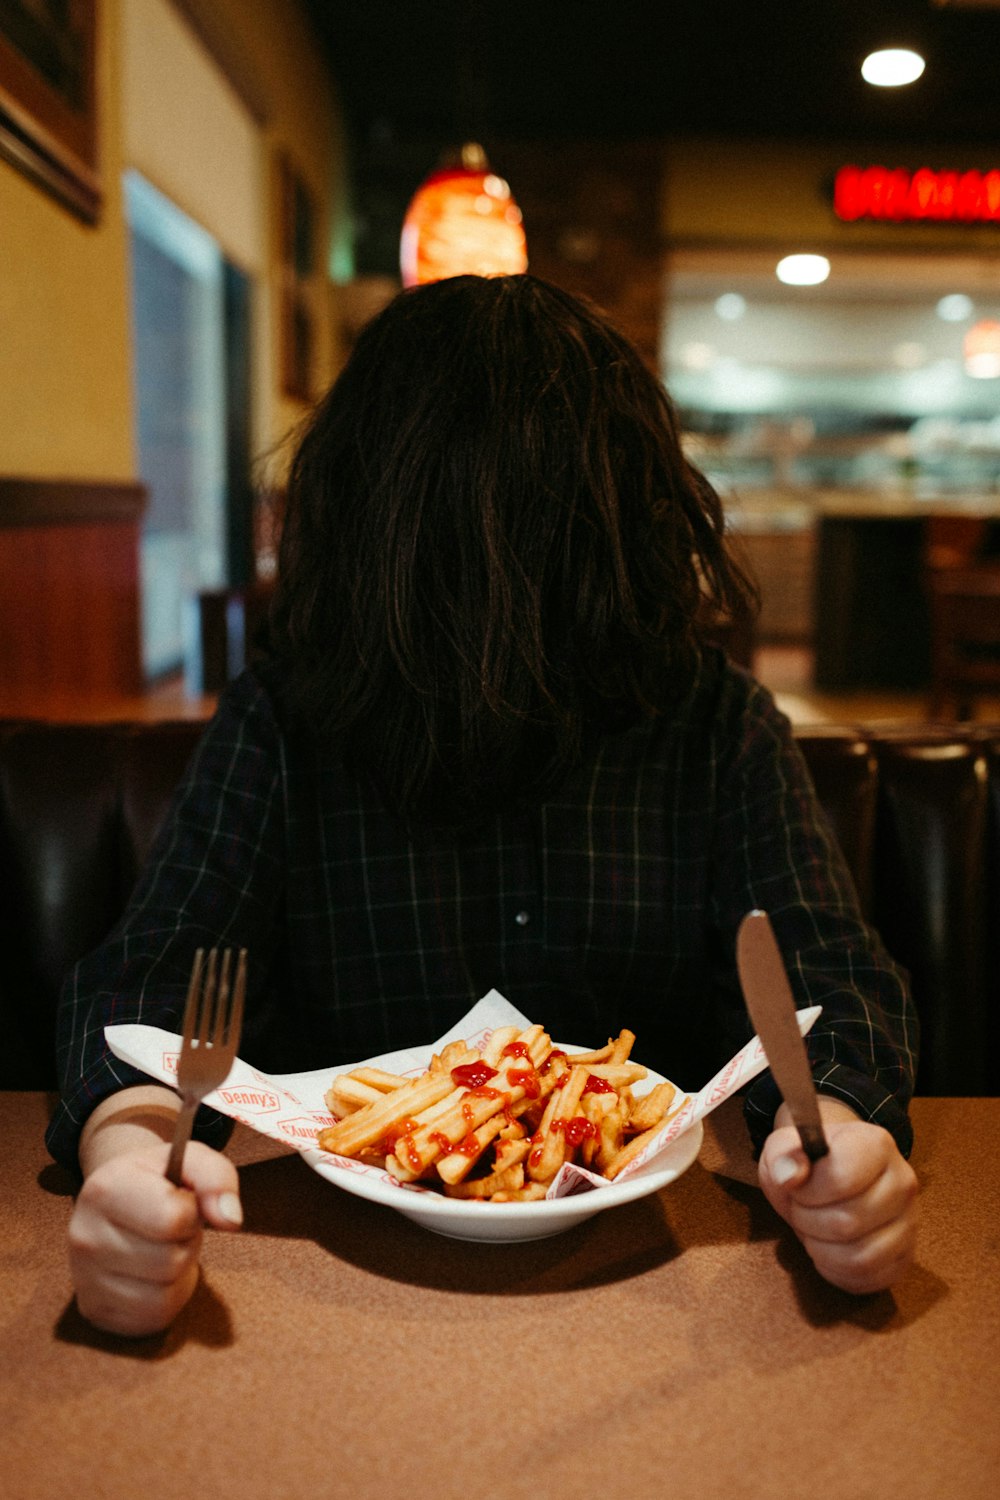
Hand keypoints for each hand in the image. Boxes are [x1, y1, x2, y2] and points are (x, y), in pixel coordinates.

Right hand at [68, 1140, 241, 1336]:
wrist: (115, 1202)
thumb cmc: (158, 1180)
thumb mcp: (190, 1159)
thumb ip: (217, 1178)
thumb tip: (230, 1221)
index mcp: (104, 1189)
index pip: (171, 1219)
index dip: (191, 1212)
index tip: (180, 1201)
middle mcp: (84, 1236)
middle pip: (169, 1261)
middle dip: (185, 1243)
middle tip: (171, 1228)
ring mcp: (84, 1279)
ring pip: (163, 1296)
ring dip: (178, 1272)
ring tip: (162, 1247)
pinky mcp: (95, 1312)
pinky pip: (153, 1318)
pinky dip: (168, 1298)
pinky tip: (154, 1274)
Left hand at [758, 1098, 917, 1293]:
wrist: (830, 1178)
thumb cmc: (809, 1163)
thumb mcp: (785, 1147)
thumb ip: (783, 1156)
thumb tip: (789, 1176)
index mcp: (877, 1145)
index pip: (841, 1180)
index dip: (808, 1191)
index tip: (797, 1187)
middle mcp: (903, 1183)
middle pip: (849, 1223)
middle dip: (809, 1221)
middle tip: (800, 1210)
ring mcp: (908, 1223)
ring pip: (861, 1257)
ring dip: (821, 1249)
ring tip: (813, 1229)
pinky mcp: (904, 1257)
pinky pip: (869, 1279)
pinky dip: (837, 1271)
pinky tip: (827, 1249)